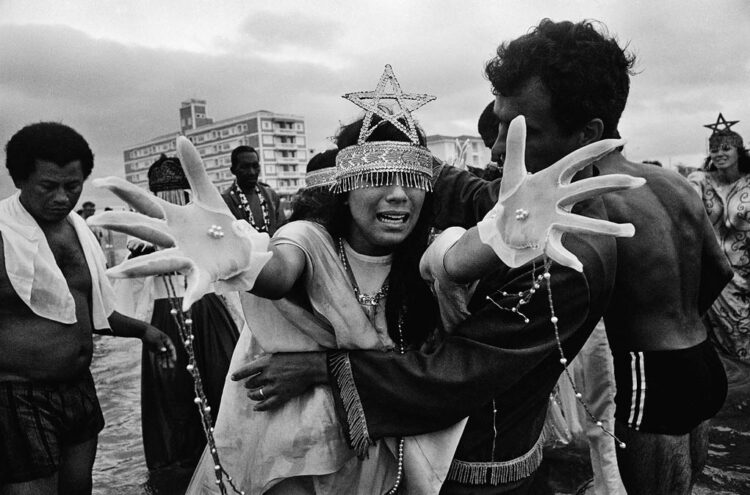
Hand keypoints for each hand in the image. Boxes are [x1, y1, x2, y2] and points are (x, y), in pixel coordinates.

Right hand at [87, 136, 272, 310]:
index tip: (99, 180)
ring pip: (159, 261)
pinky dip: (191, 295)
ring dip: (137, 268)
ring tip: (114, 274)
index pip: (144, 203)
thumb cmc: (221, 225)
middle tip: (93, 222)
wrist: (244, 249)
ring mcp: (187, 257)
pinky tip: (186, 304)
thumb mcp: (208, 195)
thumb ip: (194, 169)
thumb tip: (180, 138)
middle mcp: (174, 239)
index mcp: (173, 218)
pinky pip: (196, 286)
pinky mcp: (204, 273)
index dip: (123, 191)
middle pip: (144, 230)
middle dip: (121, 225)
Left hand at [141, 325, 176, 368]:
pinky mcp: (155, 349)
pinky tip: (160, 364)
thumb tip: (164, 350)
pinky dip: (159, 360)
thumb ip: (160, 345)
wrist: (143, 331)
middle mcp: (165, 344)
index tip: (174, 360)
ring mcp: (160, 347)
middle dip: (170, 360)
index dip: (173, 354)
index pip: (172, 348)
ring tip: (165, 367)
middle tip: (171, 366)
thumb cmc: (150, 334)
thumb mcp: (155, 339)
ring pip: (164, 355)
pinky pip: (159, 356)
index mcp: (167, 340)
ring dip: (165, 361)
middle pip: (168, 353)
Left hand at [231, 352, 327, 410]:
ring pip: (258, 394)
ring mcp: (275, 386)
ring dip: (252, 395)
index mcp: (267, 362)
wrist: (313, 366)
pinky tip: (256, 407)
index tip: (233, 377)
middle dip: (248, 385)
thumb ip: (266, 357)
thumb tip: (255, 359)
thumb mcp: (279, 353)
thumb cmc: (297, 356)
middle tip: (247, 386)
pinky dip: (260, 407)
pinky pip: (268, 404)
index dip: (239, 374)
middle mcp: (269, 375)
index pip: (247, 370)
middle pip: (252, 383)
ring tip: (251, 395)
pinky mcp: (282, 395)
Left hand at [477, 116, 645, 271]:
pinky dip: (565, 257)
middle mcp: (557, 200)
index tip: (621, 141)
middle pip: (586, 190)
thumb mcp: (512, 172)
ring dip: (605, 228)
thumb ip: (517, 145)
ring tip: (630, 231)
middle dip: (611, 185)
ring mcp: (553, 220)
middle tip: (638, 182)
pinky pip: (556, 250)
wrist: (501, 227)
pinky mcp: (543, 239)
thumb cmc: (513, 199)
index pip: (576, 161)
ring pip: (580, 224)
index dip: (596, 150)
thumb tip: (520, 116)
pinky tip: (577, 265)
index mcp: (551, 180)